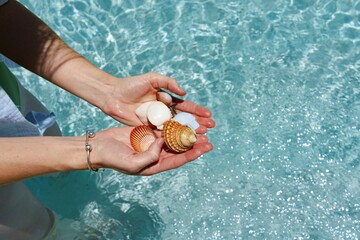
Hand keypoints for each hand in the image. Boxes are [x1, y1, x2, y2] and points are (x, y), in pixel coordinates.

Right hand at [91, 127, 212, 174]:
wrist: (98, 146)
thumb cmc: (113, 158)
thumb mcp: (132, 163)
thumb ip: (149, 156)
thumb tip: (162, 144)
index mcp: (154, 164)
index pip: (178, 159)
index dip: (193, 154)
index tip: (206, 147)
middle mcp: (155, 154)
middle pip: (179, 148)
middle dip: (193, 143)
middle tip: (208, 136)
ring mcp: (150, 142)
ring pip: (172, 137)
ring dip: (184, 132)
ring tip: (198, 126)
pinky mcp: (145, 131)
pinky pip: (161, 127)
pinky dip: (171, 124)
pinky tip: (180, 118)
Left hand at [100, 72, 214, 132]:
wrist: (112, 95)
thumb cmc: (131, 85)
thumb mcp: (151, 78)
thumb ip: (168, 82)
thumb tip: (183, 92)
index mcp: (166, 99)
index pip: (185, 106)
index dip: (197, 110)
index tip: (209, 115)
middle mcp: (163, 111)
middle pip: (184, 119)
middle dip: (197, 123)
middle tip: (209, 128)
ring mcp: (156, 121)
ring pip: (175, 128)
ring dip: (188, 132)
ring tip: (201, 136)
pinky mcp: (148, 129)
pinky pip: (162, 134)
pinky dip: (173, 138)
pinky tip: (183, 142)